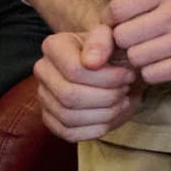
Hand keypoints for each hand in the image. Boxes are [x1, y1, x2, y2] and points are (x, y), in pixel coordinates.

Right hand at [34, 25, 140, 142]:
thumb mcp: (112, 37)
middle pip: (70, 96)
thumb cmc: (111, 50)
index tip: (128, 75)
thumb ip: (103, 41)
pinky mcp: (51, 119)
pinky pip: (69, 133)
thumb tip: (91, 62)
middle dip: (106, 97)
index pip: (74, 70)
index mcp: (53, 46)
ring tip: (121, 102)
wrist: (109, 65)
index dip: (107, 78)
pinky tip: (111, 116)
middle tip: (126, 90)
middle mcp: (42, 71)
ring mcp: (44, 97)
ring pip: (69, 117)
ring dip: (103, 114)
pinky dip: (95, 129)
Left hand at [102, 0, 170, 83]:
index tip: (124, 19)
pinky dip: (153, 70)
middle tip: (136, 36)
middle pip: (123, 36)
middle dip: (124, 39)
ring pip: (135, 58)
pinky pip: (152, 74)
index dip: (112, 17)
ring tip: (150, 48)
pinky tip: (162, 60)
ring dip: (138, 56)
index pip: (116, 9)